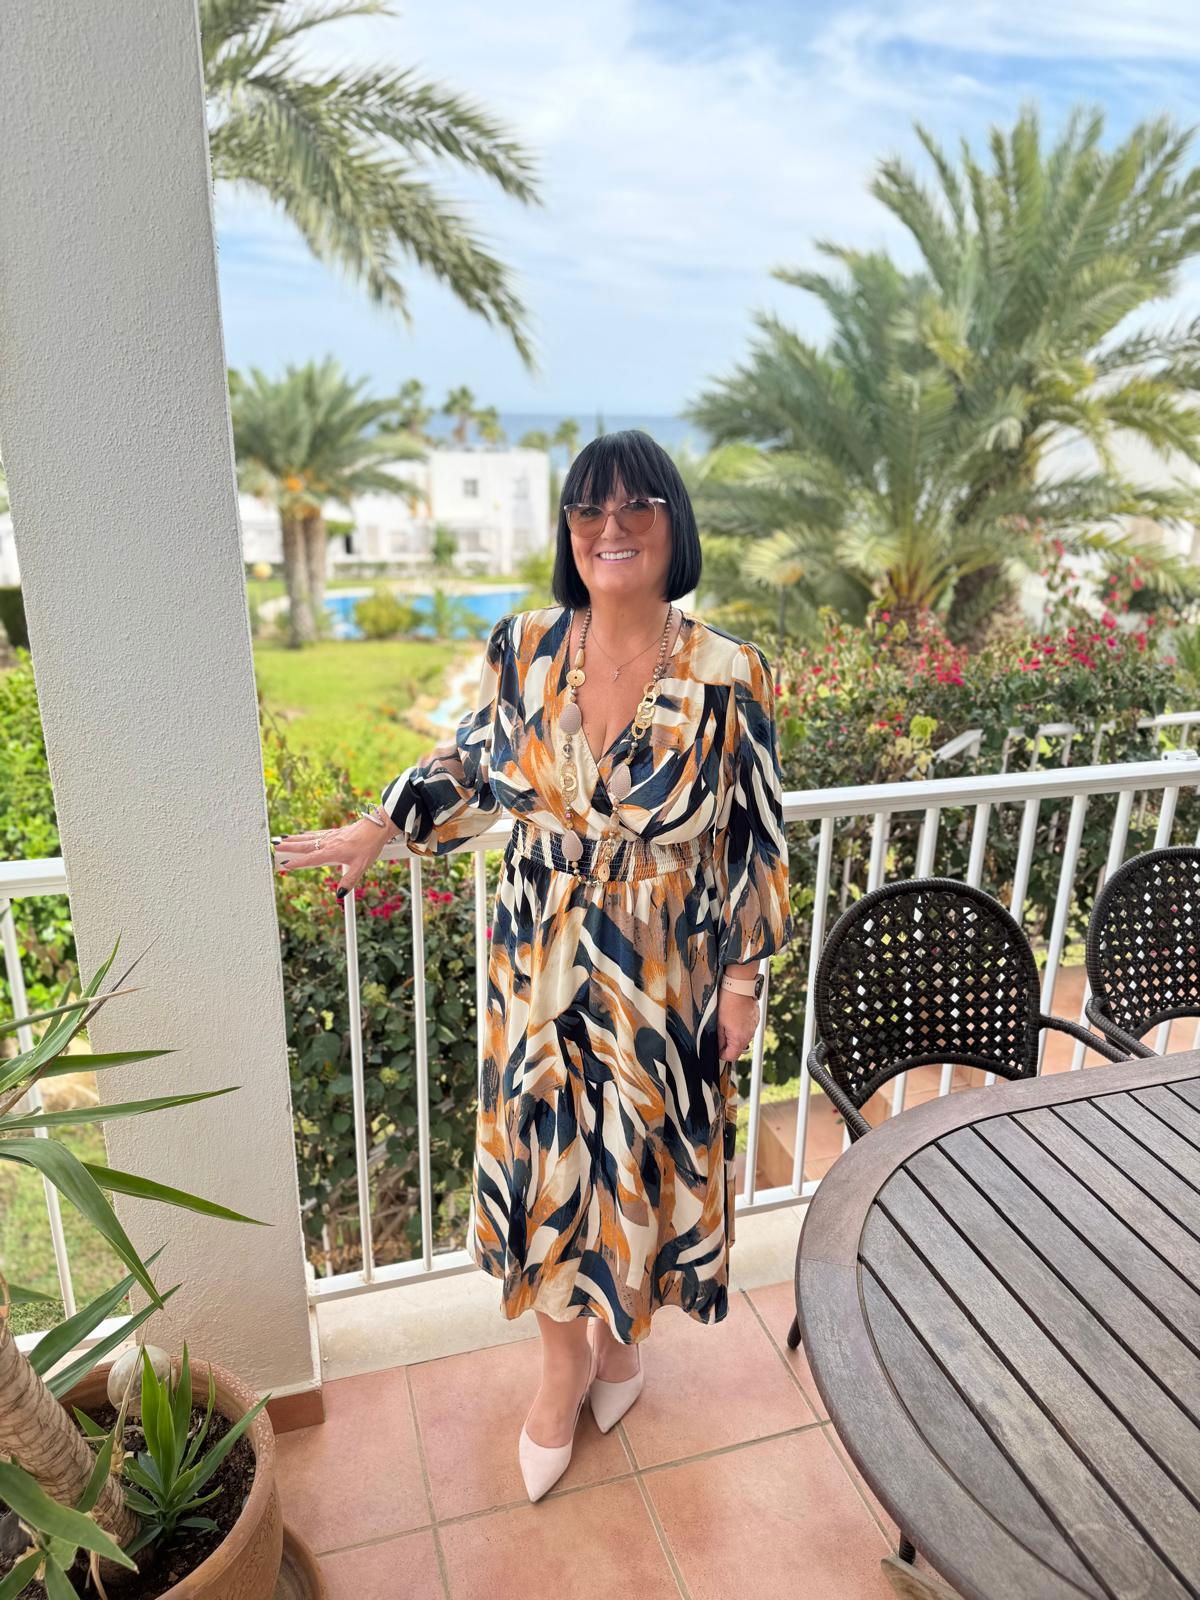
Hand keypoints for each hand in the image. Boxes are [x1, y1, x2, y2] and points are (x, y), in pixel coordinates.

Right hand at [272, 818, 390, 900]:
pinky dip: (307, 834)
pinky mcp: (335, 832)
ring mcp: (331, 836)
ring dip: (294, 839)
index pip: (310, 859)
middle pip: (304, 845)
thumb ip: (349, 881)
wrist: (377, 827)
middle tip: (274, 847)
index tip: (283, 865)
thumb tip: (340, 894)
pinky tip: (303, 835)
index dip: (296, 863)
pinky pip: (317, 833)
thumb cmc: (369, 846)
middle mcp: (328, 843)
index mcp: (332, 852)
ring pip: (308, 838)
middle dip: (288, 847)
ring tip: (282, 840)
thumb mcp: (361, 867)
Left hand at [717, 986, 759, 1061]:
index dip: (722, 1054)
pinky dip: (741, 1025)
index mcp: (740, 1038)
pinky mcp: (755, 1019)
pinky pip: (747, 1027)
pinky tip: (735, 1016)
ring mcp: (754, 1026)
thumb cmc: (729, 1002)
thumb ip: (719, 1038)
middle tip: (721, 1033)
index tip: (717, 1049)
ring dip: (735, 1034)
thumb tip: (719, 1046)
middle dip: (728, 1044)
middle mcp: (749, 1035)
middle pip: (738, 1048)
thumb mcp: (719, 1022)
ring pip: (743, 1037)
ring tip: (728, 1022)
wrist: (740, 987)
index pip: (731, 1057)